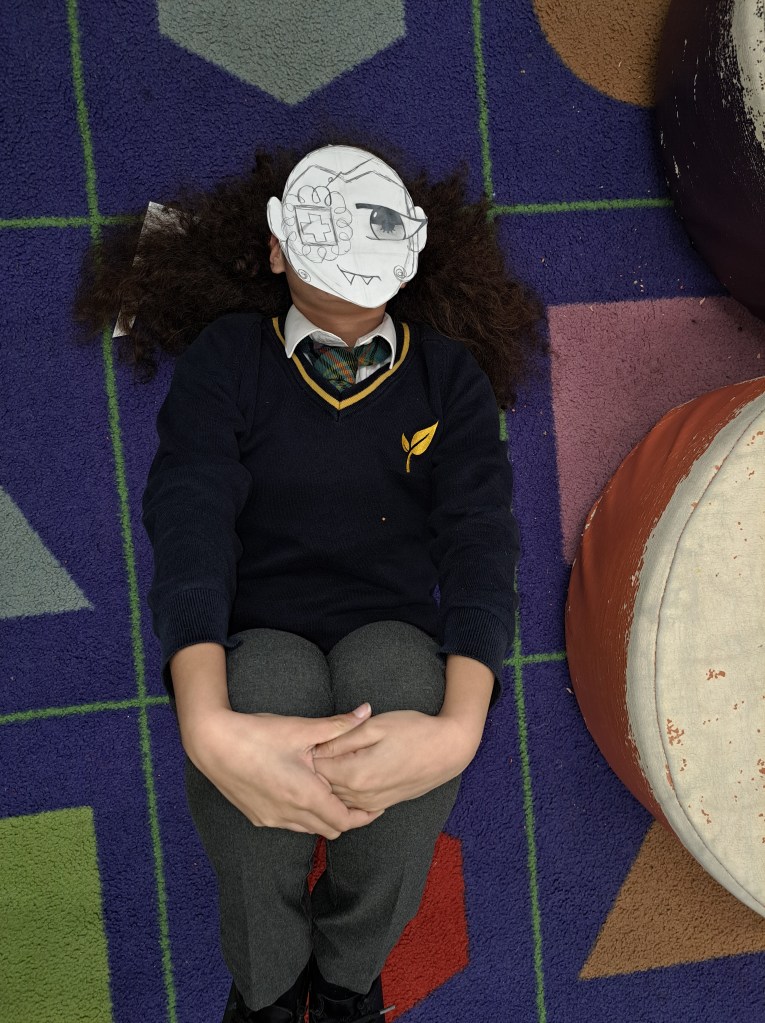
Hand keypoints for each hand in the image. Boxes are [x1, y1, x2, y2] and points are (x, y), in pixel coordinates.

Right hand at [185, 704, 384, 839]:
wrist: (212, 743)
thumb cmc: (257, 734)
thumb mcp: (301, 728)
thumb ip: (338, 725)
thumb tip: (367, 711)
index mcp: (305, 795)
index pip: (345, 822)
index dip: (364, 816)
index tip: (376, 804)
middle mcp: (289, 814)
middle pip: (330, 829)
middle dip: (347, 816)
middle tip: (358, 796)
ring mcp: (271, 818)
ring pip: (309, 828)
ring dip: (323, 816)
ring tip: (332, 792)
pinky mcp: (257, 817)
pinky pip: (289, 824)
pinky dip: (302, 814)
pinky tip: (302, 790)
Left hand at [311, 710, 474, 811]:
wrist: (448, 750)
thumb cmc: (414, 731)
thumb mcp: (376, 726)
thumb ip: (343, 737)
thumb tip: (316, 746)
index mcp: (355, 774)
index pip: (316, 769)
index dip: (309, 752)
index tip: (310, 738)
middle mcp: (361, 795)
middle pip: (323, 786)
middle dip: (315, 769)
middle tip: (315, 746)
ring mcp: (372, 803)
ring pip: (336, 796)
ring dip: (328, 780)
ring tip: (331, 757)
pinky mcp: (382, 804)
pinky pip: (352, 804)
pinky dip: (343, 791)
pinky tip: (346, 773)